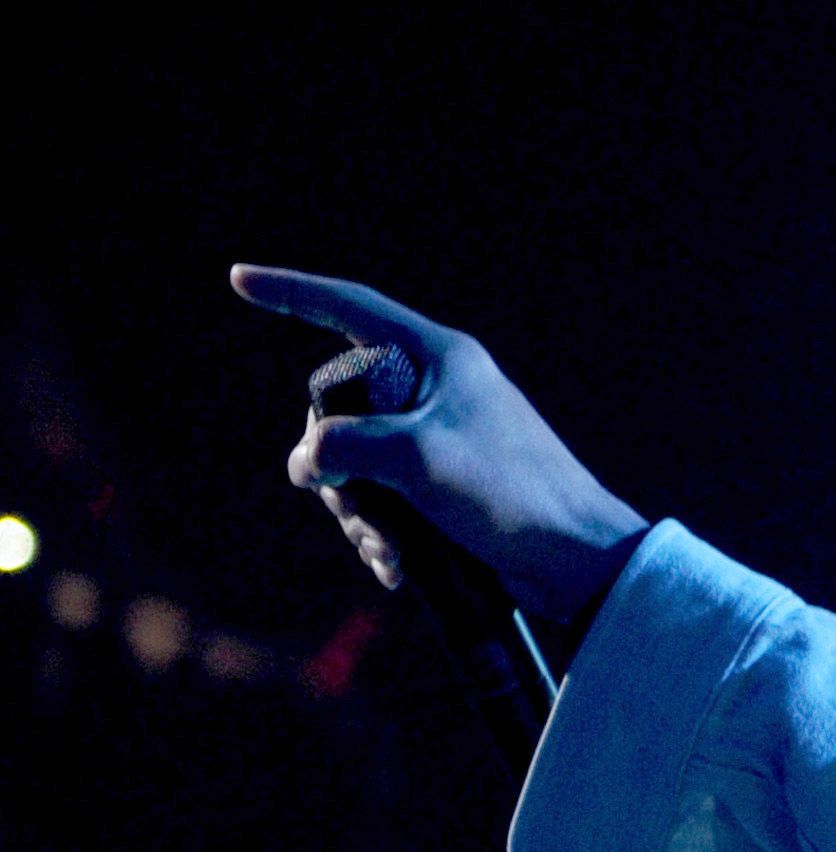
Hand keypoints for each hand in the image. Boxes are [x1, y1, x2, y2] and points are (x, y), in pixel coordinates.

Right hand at [230, 264, 648, 624]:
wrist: (579, 562)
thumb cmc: (511, 493)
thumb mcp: (417, 457)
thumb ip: (345, 443)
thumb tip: (307, 462)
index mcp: (440, 359)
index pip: (351, 307)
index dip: (293, 293)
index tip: (240, 280)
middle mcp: (438, 393)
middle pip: (340, 410)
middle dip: (333, 468)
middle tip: (350, 506)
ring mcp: (440, 444)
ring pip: (357, 467)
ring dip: (359, 516)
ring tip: (388, 552)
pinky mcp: (446, 492)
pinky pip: (386, 504)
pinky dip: (383, 536)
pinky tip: (396, 570)